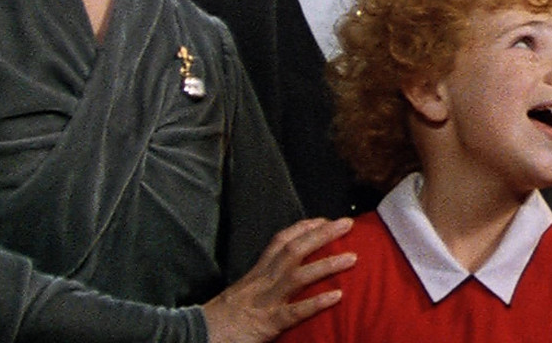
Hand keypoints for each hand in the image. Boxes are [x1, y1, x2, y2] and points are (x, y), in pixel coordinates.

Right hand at [202, 217, 356, 342]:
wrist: (198, 335)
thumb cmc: (222, 317)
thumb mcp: (243, 292)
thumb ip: (263, 283)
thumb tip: (284, 277)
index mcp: (257, 272)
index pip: (281, 241)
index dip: (303, 227)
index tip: (323, 219)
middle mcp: (263, 280)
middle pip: (294, 249)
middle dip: (322, 234)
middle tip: (347, 223)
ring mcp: (266, 300)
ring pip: (298, 275)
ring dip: (327, 264)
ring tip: (353, 258)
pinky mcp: (268, 323)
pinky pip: (295, 311)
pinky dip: (316, 302)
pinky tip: (337, 296)